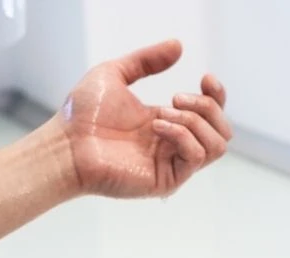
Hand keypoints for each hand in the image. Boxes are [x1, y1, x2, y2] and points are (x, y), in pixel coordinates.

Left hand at [57, 40, 232, 197]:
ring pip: (216, 145)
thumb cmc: (83, 115)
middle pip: (223, 131)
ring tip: (162, 113)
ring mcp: (171, 165)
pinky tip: (157, 127)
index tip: (205, 77)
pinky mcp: (166, 180)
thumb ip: (147, 60)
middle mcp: (173, 146)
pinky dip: (183, 136)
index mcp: (166, 124)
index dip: (217, 95)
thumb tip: (177, 46)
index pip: (211, 116)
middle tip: (174, 98)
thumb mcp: (116, 73)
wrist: (66, 144)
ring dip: (195, 122)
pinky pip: (196, 157)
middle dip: (207, 107)